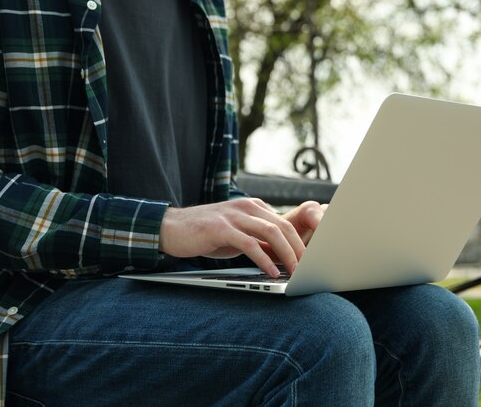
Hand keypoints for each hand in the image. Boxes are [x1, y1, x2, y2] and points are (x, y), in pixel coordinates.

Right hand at [159, 199, 325, 276]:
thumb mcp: (238, 238)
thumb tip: (283, 258)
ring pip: (270, 233)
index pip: (284, 224)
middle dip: (299, 249)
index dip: (300, 243)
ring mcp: (233, 216)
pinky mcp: (221, 228)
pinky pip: (249, 244)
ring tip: (295, 271)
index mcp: (253, 207)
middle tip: (308, 269)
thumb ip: (259, 243)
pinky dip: (264, 259)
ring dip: (287, 254)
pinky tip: (272, 272)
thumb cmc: (206, 234)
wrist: (171, 228)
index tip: (310, 261)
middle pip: (283, 227)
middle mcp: (246, 207)